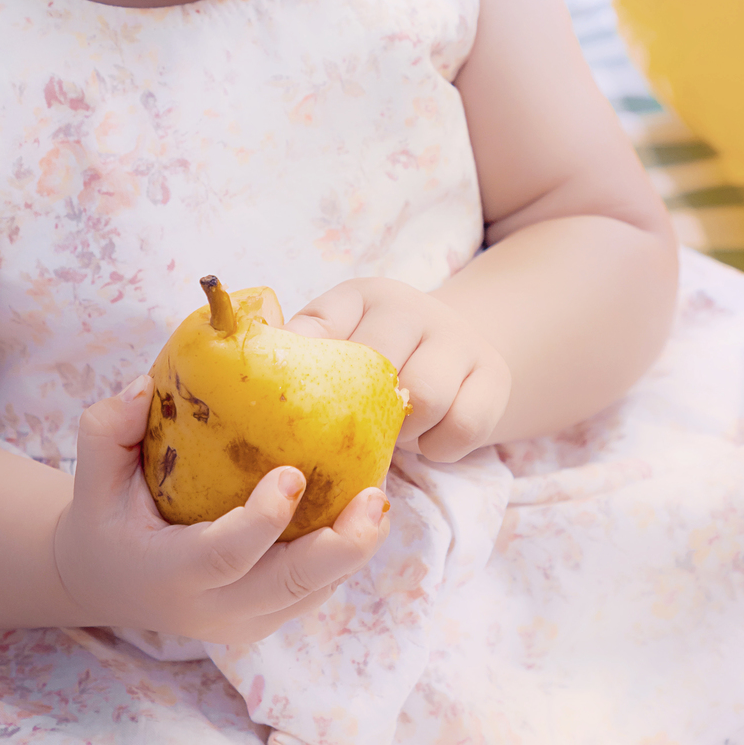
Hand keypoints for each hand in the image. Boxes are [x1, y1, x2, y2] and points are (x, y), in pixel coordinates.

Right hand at [54, 376, 390, 644]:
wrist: (109, 581)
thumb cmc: (105, 518)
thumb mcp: (93, 475)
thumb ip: (108, 428)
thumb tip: (143, 386)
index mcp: (170, 573)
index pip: (225, 556)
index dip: (263, 521)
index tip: (294, 472)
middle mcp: (212, 607)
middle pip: (289, 587)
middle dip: (341, 547)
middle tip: (374, 496)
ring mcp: (244, 620)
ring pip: (313, 594)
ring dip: (355, 549)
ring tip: (380, 498)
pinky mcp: (267, 618)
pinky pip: (315, 592)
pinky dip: (345, 555)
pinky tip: (366, 510)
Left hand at [286, 278, 510, 462]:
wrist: (452, 348)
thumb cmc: (376, 356)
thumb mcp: (336, 341)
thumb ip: (299, 352)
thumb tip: (249, 371)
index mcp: (363, 296)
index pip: (323, 331)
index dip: (307, 367)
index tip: (292, 403)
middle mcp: (415, 307)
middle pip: (379, 370)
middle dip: (360, 415)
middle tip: (351, 435)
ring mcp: (460, 339)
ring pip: (425, 400)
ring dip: (403, 433)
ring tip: (392, 435)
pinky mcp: (494, 377)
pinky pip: (463, 428)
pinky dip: (439, 448)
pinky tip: (427, 440)